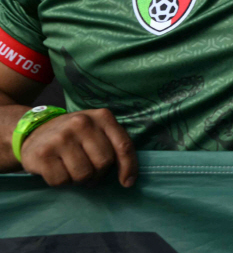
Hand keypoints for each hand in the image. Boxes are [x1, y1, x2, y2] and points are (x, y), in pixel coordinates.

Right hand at [19, 108, 137, 187]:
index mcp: (102, 117)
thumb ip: (114, 144)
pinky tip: (57, 170)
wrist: (36, 131)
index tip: (127, 182)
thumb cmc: (74, 135)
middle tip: (89, 173)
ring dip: (79, 180)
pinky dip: (62, 183)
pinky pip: (61, 181)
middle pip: (104, 163)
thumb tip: (128, 178)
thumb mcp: (97, 130)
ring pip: (83, 174)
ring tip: (73, 170)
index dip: (128, 167)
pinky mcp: (43, 154)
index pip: (123, 145)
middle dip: (99, 174)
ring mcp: (61, 137)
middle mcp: (82, 123)